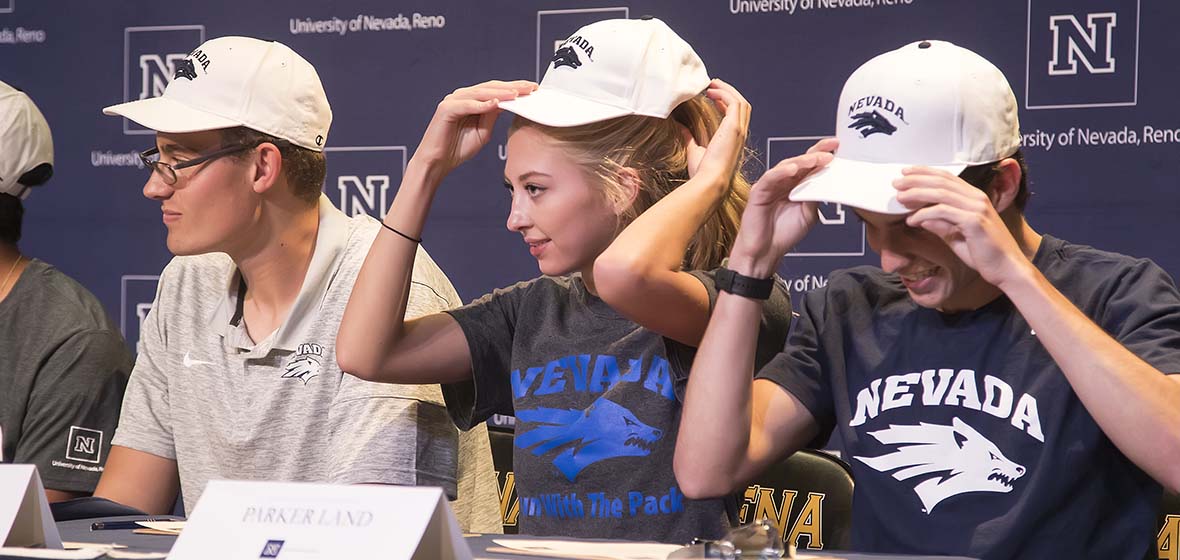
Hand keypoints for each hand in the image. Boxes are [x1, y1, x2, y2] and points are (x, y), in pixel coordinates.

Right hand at [409, 80, 536, 176]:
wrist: (438, 162)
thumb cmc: (459, 148)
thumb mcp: (483, 132)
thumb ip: (492, 117)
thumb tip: (508, 103)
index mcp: (472, 100)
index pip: (496, 90)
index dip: (515, 88)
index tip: (533, 89)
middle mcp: (462, 96)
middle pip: (491, 88)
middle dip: (512, 87)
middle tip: (531, 88)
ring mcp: (453, 100)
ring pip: (480, 93)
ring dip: (500, 93)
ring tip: (516, 94)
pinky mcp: (446, 109)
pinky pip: (467, 105)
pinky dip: (481, 104)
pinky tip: (495, 104)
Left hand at [687, 79, 750, 187]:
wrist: (709, 181)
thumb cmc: (702, 173)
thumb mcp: (694, 151)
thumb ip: (689, 138)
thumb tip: (680, 126)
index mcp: (733, 141)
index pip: (735, 116)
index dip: (725, 102)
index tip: (712, 95)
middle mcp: (740, 135)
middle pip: (742, 105)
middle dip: (728, 92)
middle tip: (713, 84)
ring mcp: (739, 130)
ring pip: (740, 102)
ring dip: (727, 90)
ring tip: (711, 83)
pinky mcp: (734, 127)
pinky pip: (734, 102)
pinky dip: (724, 93)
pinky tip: (710, 92)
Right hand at [728, 139, 836, 276]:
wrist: (765, 253)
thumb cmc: (783, 234)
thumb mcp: (808, 214)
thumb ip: (814, 196)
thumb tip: (824, 180)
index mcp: (795, 186)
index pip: (810, 166)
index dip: (822, 154)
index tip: (838, 146)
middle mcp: (783, 182)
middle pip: (799, 161)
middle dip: (815, 153)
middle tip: (831, 150)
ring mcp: (770, 185)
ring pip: (786, 167)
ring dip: (802, 161)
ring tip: (816, 159)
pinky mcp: (758, 192)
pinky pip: (770, 178)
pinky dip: (781, 172)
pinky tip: (793, 169)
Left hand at [894, 166, 1031, 286]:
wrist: (1006, 268)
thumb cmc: (983, 253)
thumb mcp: (956, 236)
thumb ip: (940, 224)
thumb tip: (920, 217)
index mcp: (974, 197)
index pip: (947, 178)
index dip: (925, 173)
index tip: (905, 173)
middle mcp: (977, 198)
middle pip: (941, 181)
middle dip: (916, 180)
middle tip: (896, 183)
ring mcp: (977, 208)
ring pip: (941, 193)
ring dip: (917, 194)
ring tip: (899, 198)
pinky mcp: (974, 221)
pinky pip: (944, 212)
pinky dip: (924, 214)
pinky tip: (912, 220)